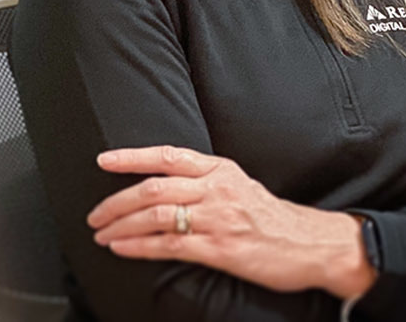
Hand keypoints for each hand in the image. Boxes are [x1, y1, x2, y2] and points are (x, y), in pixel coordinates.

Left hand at [88, 145, 374, 299]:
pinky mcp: (219, 248)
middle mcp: (216, 189)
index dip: (132, 157)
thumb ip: (205, 179)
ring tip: (102, 234)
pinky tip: (122, 249)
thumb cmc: (271, 217)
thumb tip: (165, 182)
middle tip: (94, 215)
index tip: (104, 160)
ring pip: (157, 217)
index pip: (167, 156)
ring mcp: (217, 218)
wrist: (310, 245)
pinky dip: (140, 247)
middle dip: (116, 201)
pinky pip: (170, 245)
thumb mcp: (240, 184)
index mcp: (219, 169)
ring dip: (122, 226)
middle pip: (154, 188)